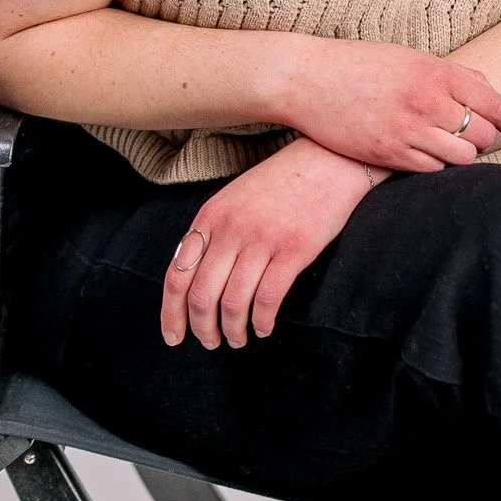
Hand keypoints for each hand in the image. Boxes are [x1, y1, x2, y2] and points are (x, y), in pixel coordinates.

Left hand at [161, 138, 376, 349]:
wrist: (328, 157)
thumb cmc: (282, 182)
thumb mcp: (235, 198)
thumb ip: (213, 232)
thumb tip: (192, 278)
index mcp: (211, 216)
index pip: (177, 275)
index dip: (171, 313)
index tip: (174, 337)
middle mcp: (231, 228)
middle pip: (201, 296)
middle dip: (203, 329)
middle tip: (212, 343)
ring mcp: (262, 239)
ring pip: (233, 304)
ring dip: (233, 331)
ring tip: (239, 339)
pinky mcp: (294, 249)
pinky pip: (268, 299)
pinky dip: (262, 322)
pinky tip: (264, 328)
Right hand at [281, 38, 500, 171]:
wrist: (307, 79)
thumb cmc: (359, 65)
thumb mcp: (408, 56)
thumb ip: (447, 72)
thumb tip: (485, 85)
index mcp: (434, 70)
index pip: (493, 101)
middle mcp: (426, 100)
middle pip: (481, 133)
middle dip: (485, 139)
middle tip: (477, 138)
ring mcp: (407, 128)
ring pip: (460, 156)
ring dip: (461, 154)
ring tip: (450, 147)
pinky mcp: (388, 152)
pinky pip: (430, 169)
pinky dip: (435, 165)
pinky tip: (424, 154)